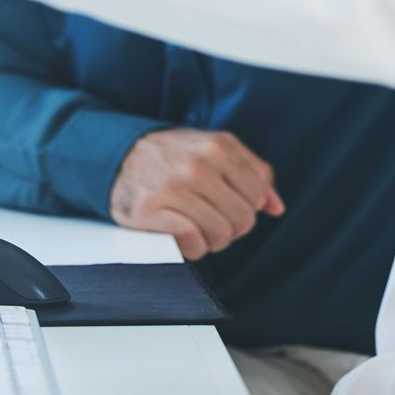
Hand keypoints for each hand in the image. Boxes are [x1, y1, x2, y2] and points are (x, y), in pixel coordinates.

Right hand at [110, 128, 285, 260]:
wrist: (118, 154)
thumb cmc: (173, 155)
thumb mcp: (215, 149)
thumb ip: (252, 173)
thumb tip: (276, 207)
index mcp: (219, 146)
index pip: (257, 196)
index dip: (246, 209)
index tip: (227, 206)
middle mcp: (199, 164)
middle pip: (242, 220)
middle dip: (230, 228)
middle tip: (211, 221)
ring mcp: (174, 186)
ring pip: (220, 235)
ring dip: (211, 241)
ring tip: (196, 228)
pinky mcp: (152, 209)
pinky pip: (193, 243)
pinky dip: (192, 249)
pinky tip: (183, 237)